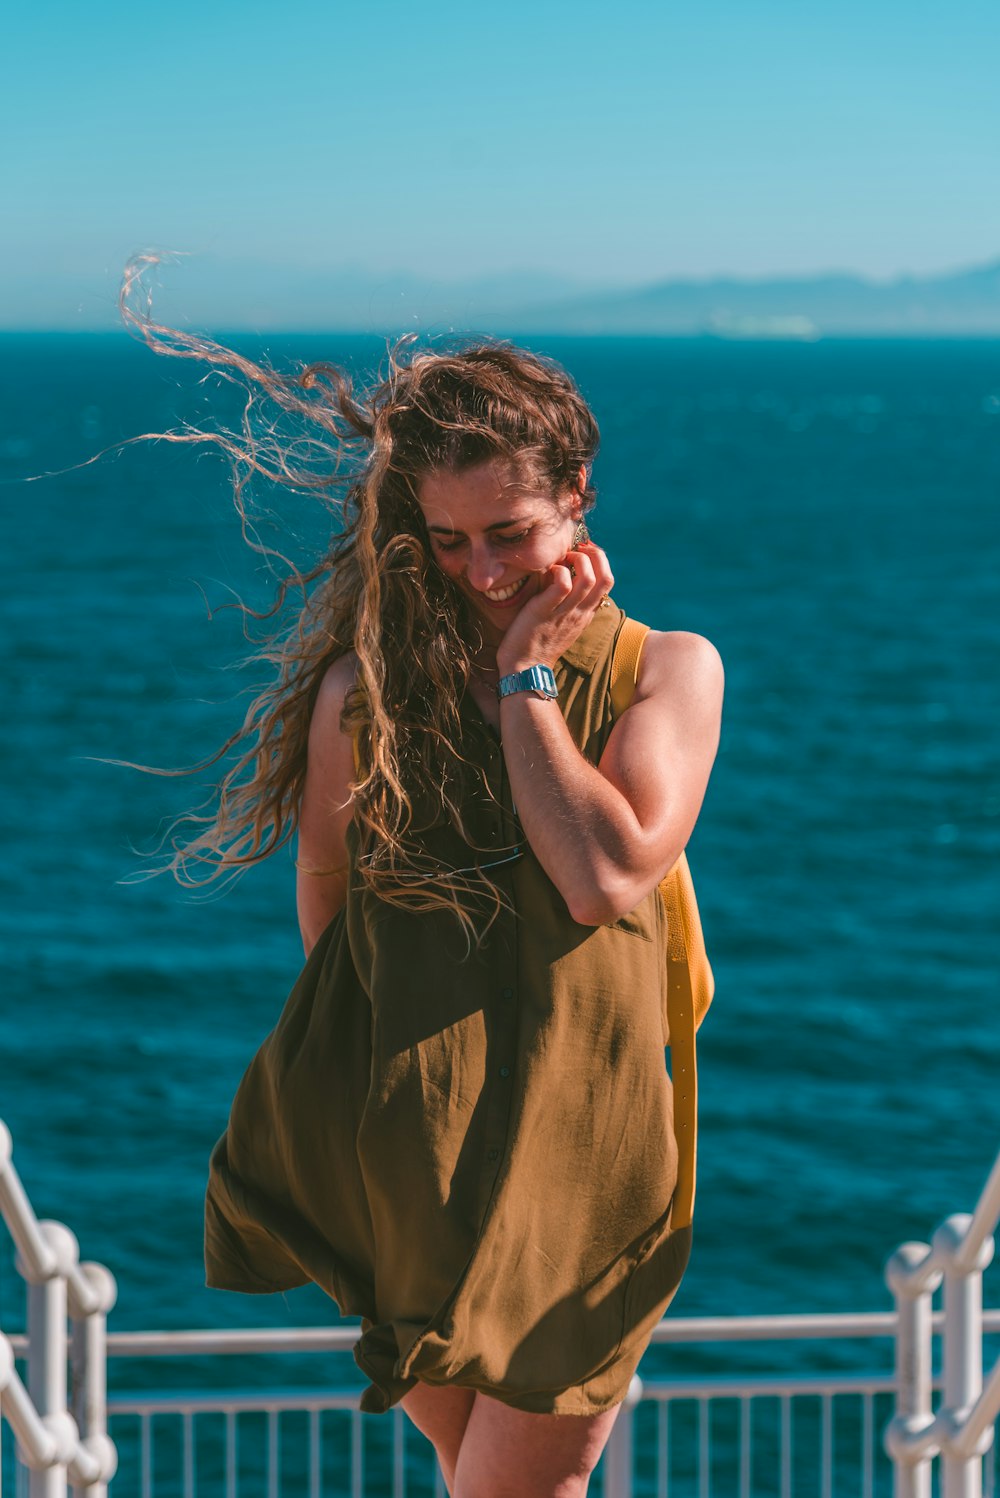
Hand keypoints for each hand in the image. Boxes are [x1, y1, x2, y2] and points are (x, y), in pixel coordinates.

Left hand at [495, 541, 613, 675]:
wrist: (525, 669)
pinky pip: (562, 583)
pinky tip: (546, 572)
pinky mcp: (545, 611)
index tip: (584, 552)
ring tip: (562, 558)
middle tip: (577, 549)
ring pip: (588, 577)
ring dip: (577, 559)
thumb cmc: (537, 643)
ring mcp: (565, 612)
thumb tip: (564, 575)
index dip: (600, 561)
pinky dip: (557, 571)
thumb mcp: (561, 621)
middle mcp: (581, 612)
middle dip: (596, 555)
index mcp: (586, 613)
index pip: (607, 582)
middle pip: (606, 577)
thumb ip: (567, 602)